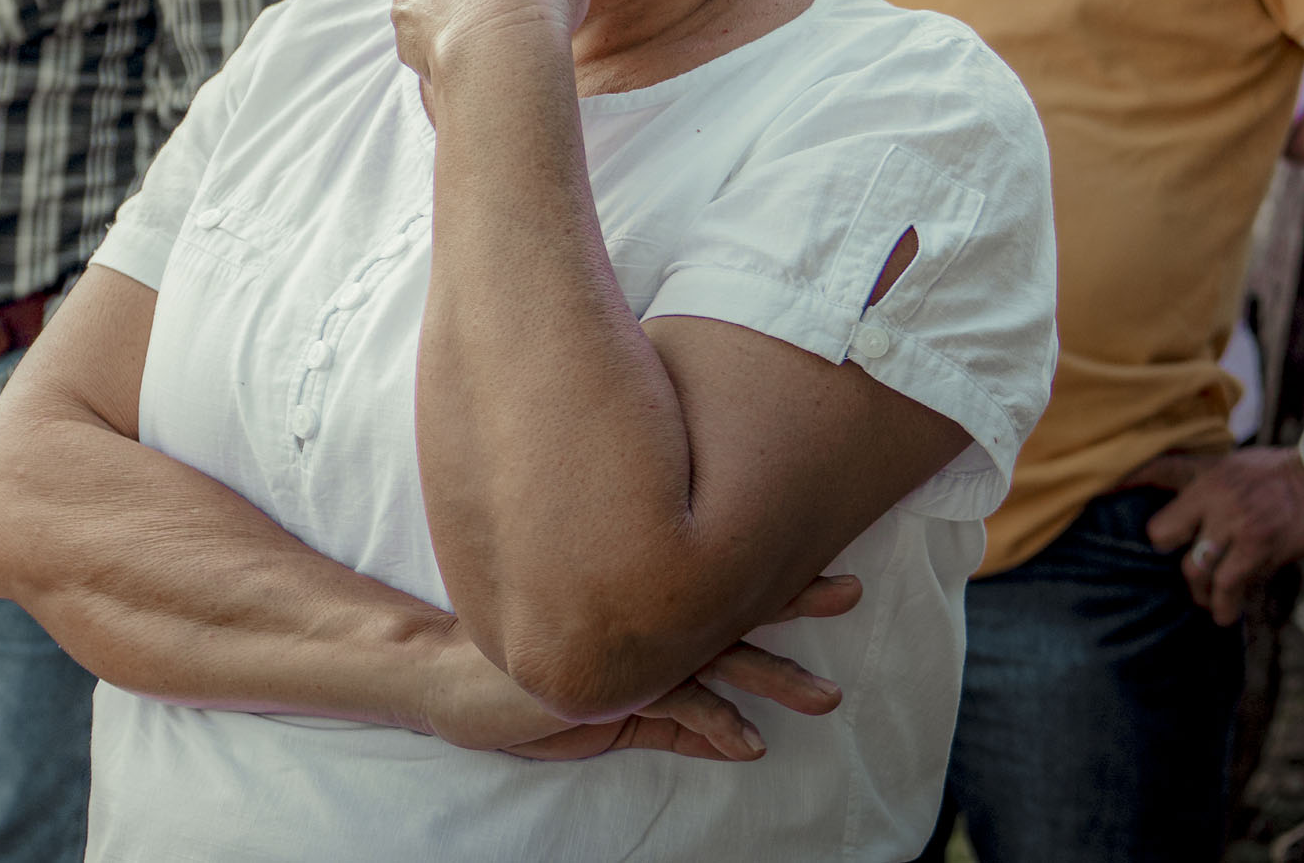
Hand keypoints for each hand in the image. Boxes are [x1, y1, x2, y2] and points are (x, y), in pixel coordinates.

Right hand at [424, 573, 859, 761]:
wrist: (453, 684)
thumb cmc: (530, 685)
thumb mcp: (616, 707)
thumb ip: (678, 721)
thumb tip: (743, 742)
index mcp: (637, 604)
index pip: (715, 580)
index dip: (772, 573)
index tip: (828, 563)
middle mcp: (633, 612)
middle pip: (725, 598)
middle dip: (793, 596)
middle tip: (850, 590)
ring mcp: (619, 643)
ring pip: (711, 650)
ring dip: (774, 674)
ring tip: (826, 696)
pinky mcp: (602, 678)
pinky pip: (671, 701)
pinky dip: (715, 721)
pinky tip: (748, 741)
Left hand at [1137, 447, 1303, 624]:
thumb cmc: (1283, 476)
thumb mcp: (1235, 465)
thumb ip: (1203, 480)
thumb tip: (1178, 503)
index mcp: (1206, 474)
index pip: (1153, 472)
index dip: (1123, 488)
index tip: (1105, 507)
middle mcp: (1214, 496)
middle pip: (1162, 533)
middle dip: (1166, 556)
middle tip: (1178, 568)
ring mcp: (1235, 522)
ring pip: (1195, 567)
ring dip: (1197, 591)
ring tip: (1204, 600)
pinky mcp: (1260, 548)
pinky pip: (1229, 583)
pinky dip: (1224, 604)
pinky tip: (1223, 613)